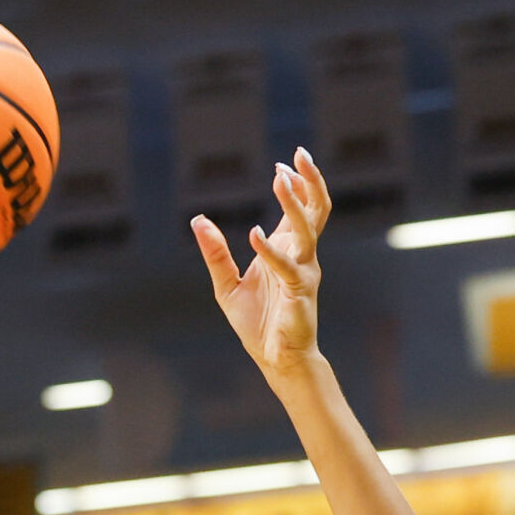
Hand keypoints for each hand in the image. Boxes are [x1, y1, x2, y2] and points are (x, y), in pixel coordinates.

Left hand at [192, 147, 330, 384]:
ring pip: (307, 229)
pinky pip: (286, 266)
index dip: (297, 183)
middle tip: (300, 155)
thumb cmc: (258, 324)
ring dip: (295, 203)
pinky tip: (253, 234)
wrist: (276, 360)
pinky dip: (270, 250)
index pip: (301, 208)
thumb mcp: (227, 285)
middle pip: (317, 210)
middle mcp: (301, 256)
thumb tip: (197, 220)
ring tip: (280, 180)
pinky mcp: (299, 292)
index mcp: (287, 250)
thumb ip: (215, 253)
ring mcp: (303, 272)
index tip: (283, 164)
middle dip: (311, 181)